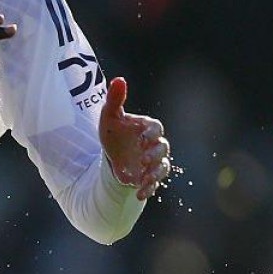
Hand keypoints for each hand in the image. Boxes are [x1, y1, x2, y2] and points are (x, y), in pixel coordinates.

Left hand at [98, 77, 171, 198]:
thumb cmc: (113, 134)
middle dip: (155, 154)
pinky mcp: (148, 177)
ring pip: (162, 167)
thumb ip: (115, 99)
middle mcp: (153, 145)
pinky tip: (140, 194)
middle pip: (163, 148)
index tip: (142, 139)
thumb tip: (119, 79)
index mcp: (146, 128)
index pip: (156, 128)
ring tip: (144, 179)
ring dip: (155, 173)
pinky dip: (149, 188)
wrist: (111, 157)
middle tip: (144, 159)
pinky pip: (154, 183)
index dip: (152, 133)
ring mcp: (153, 162)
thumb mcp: (109, 117)